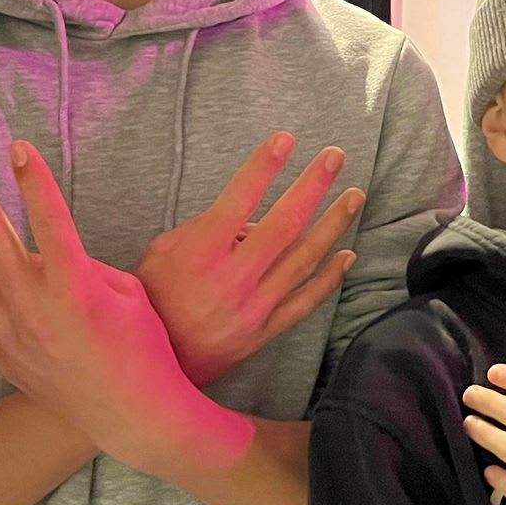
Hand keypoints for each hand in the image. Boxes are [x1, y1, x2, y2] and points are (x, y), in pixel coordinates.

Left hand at [0, 142, 197, 470]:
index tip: (19, 148)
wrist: (132, 414)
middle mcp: (36, 307)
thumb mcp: (128, 295)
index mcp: (76, 286)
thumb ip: (87, 268)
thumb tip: (54, 254)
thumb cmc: (144, 349)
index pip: (51, 220)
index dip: (34, 182)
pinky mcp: (4, 357)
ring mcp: (14, 334)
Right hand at [136, 133, 364, 385]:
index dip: (262, 168)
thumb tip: (247, 217)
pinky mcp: (264, 332)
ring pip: (303, 260)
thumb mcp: (160, 254)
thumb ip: (201, 229)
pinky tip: (348, 255)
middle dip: (313, 186)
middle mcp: (230, 280)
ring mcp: (252, 308)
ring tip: (354, 196)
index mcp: (199, 255)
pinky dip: (329, 278)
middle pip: (283, 226)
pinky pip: (305, 301)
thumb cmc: (151, 299)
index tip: (285, 139)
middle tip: (335, 156)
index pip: (236, 201)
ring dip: (333, 224)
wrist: (152, 366)